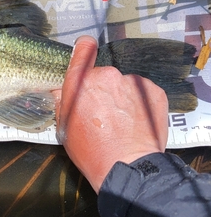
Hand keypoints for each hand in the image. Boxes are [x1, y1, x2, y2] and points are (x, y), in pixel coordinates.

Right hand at [53, 36, 168, 192]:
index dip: (83, 49)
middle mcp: (106, 76)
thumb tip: (62, 90)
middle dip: (101, 89)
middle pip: (102, 75)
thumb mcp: (64, 128)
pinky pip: (141, 91)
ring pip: (122, 84)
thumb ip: (62, 102)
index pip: (83, 49)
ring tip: (122, 120)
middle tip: (102, 111)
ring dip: (121, 96)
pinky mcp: (153, 91)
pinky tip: (136, 121)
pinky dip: (138, 103)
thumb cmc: (90, 150)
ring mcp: (132, 82)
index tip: (85, 52)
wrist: (128, 167)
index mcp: (81, 82)